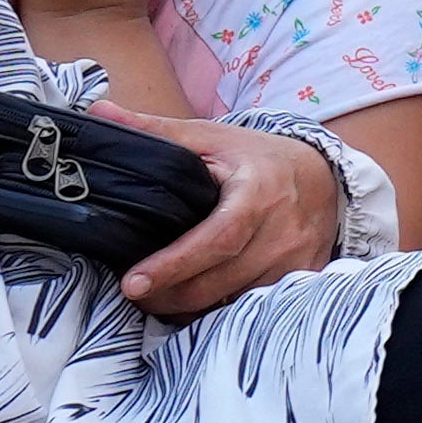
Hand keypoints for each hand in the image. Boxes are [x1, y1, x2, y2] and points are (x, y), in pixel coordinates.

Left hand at [115, 122, 356, 322]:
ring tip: (158, 301)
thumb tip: (98, 112)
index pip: (217, 238)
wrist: (323, 175)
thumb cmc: (257, 157)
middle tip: (134, 294)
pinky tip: (195, 304)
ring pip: (236, 300)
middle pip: (220, 280)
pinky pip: (255, 305)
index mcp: (259, 192)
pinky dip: (221, 310)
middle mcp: (283, 231)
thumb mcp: (210, 137)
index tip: (133, 283)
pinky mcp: (302, 278)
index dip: (174, 264)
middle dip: (170, 295)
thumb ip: (154, 130)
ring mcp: (297, 259)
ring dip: (192, 308)